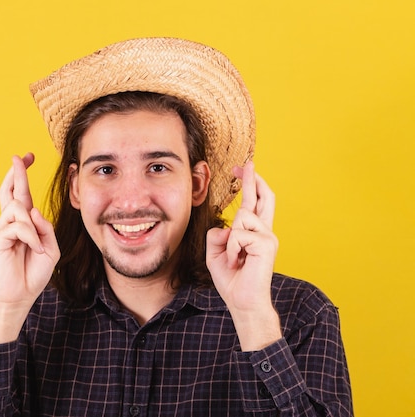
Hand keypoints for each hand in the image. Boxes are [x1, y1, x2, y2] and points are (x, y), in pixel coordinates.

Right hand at [0, 153, 59, 343]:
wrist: (20, 295)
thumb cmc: (34, 272)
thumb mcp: (50, 247)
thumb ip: (45, 227)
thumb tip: (33, 210)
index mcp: (23, 223)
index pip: (21, 194)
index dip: (22, 175)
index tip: (27, 157)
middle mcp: (10, 222)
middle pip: (10, 191)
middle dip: (17, 172)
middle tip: (21, 156)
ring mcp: (1, 230)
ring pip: (18, 208)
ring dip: (33, 226)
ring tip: (38, 247)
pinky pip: (17, 226)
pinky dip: (30, 236)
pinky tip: (33, 249)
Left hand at [206, 162, 280, 349]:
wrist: (242, 302)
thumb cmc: (231, 279)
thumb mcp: (216, 252)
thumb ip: (217, 235)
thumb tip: (225, 226)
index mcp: (254, 232)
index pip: (255, 202)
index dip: (250, 184)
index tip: (242, 168)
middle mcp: (264, 231)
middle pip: (263, 197)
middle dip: (253, 178)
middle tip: (247, 162)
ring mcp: (268, 237)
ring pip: (243, 216)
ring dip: (231, 239)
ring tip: (235, 258)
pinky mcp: (267, 244)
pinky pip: (240, 234)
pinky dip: (233, 248)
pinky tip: (238, 261)